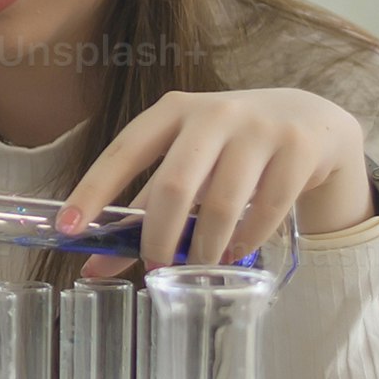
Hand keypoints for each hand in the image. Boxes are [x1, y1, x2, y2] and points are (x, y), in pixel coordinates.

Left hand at [61, 86, 372, 273]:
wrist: (310, 121)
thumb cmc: (230, 148)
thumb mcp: (187, 164)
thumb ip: (143, 210)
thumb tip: (92, 267)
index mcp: (173, 111)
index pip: (124, 151)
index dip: (93, 191)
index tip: (68, 229)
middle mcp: (214, 113)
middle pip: (174, 184)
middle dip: (157, 235)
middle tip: (153, 267)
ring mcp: (259, 129)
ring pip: (222, 204)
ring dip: (204, 247)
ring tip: (197, 267)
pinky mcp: (298, 151)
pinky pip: (267, 210)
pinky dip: (246, 241)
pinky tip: (236, 254)